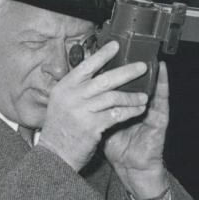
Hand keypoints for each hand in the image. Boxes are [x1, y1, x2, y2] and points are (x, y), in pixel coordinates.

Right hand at [39, 40, 148, 171]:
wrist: (54, 155)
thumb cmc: (60, 129)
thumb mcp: (62, 102)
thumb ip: (77, 88)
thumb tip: (95, 71)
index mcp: (64, 87)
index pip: (85, 66)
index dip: (102, 55)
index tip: (116, 45)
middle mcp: (71, 96)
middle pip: (104, 79)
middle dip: (126, 72)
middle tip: (141, 67)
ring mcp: (81, 111)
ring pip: (113, 97)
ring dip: (131, 96)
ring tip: (143, 96)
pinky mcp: (91, 126)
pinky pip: (116, 115)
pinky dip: (129, 111)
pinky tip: (138, 110)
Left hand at [104, 60, 169, 199]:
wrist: (130, 168)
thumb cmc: (117, 148)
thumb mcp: (100, 124)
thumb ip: (92, 108)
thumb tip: (75, 92)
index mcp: (119, 105)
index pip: (116, 82)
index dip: (111, 66)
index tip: (107, 49)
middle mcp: (134, 104)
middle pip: (130, 81)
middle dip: (127, 65)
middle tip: (126, 46)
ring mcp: (148, 111)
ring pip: (148, 85)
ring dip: (148, 69)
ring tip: (147, 51)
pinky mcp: (159, 119)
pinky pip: (162, 99)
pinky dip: (163, 85)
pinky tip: (162, 72)